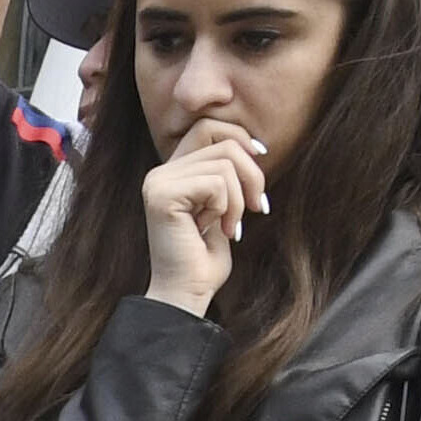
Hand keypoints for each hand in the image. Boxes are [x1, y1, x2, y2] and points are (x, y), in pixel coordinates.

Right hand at [142, 119, 271, 312]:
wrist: (187, 293)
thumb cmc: (206, 259)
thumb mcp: (223, 206)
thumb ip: (227, 174)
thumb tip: (255, 147)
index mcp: (172, 171)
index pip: (208, 127)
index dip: (240, 138)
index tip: (261, 159)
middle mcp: (160, 172)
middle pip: (223, 141)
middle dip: (252, 174)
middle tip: (256, 208)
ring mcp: (158, 182)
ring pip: (224, 163)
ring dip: (239, 199)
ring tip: (231, 227)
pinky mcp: (162, 195)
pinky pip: (217, 183)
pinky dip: (226, 208)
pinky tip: (213, 230)